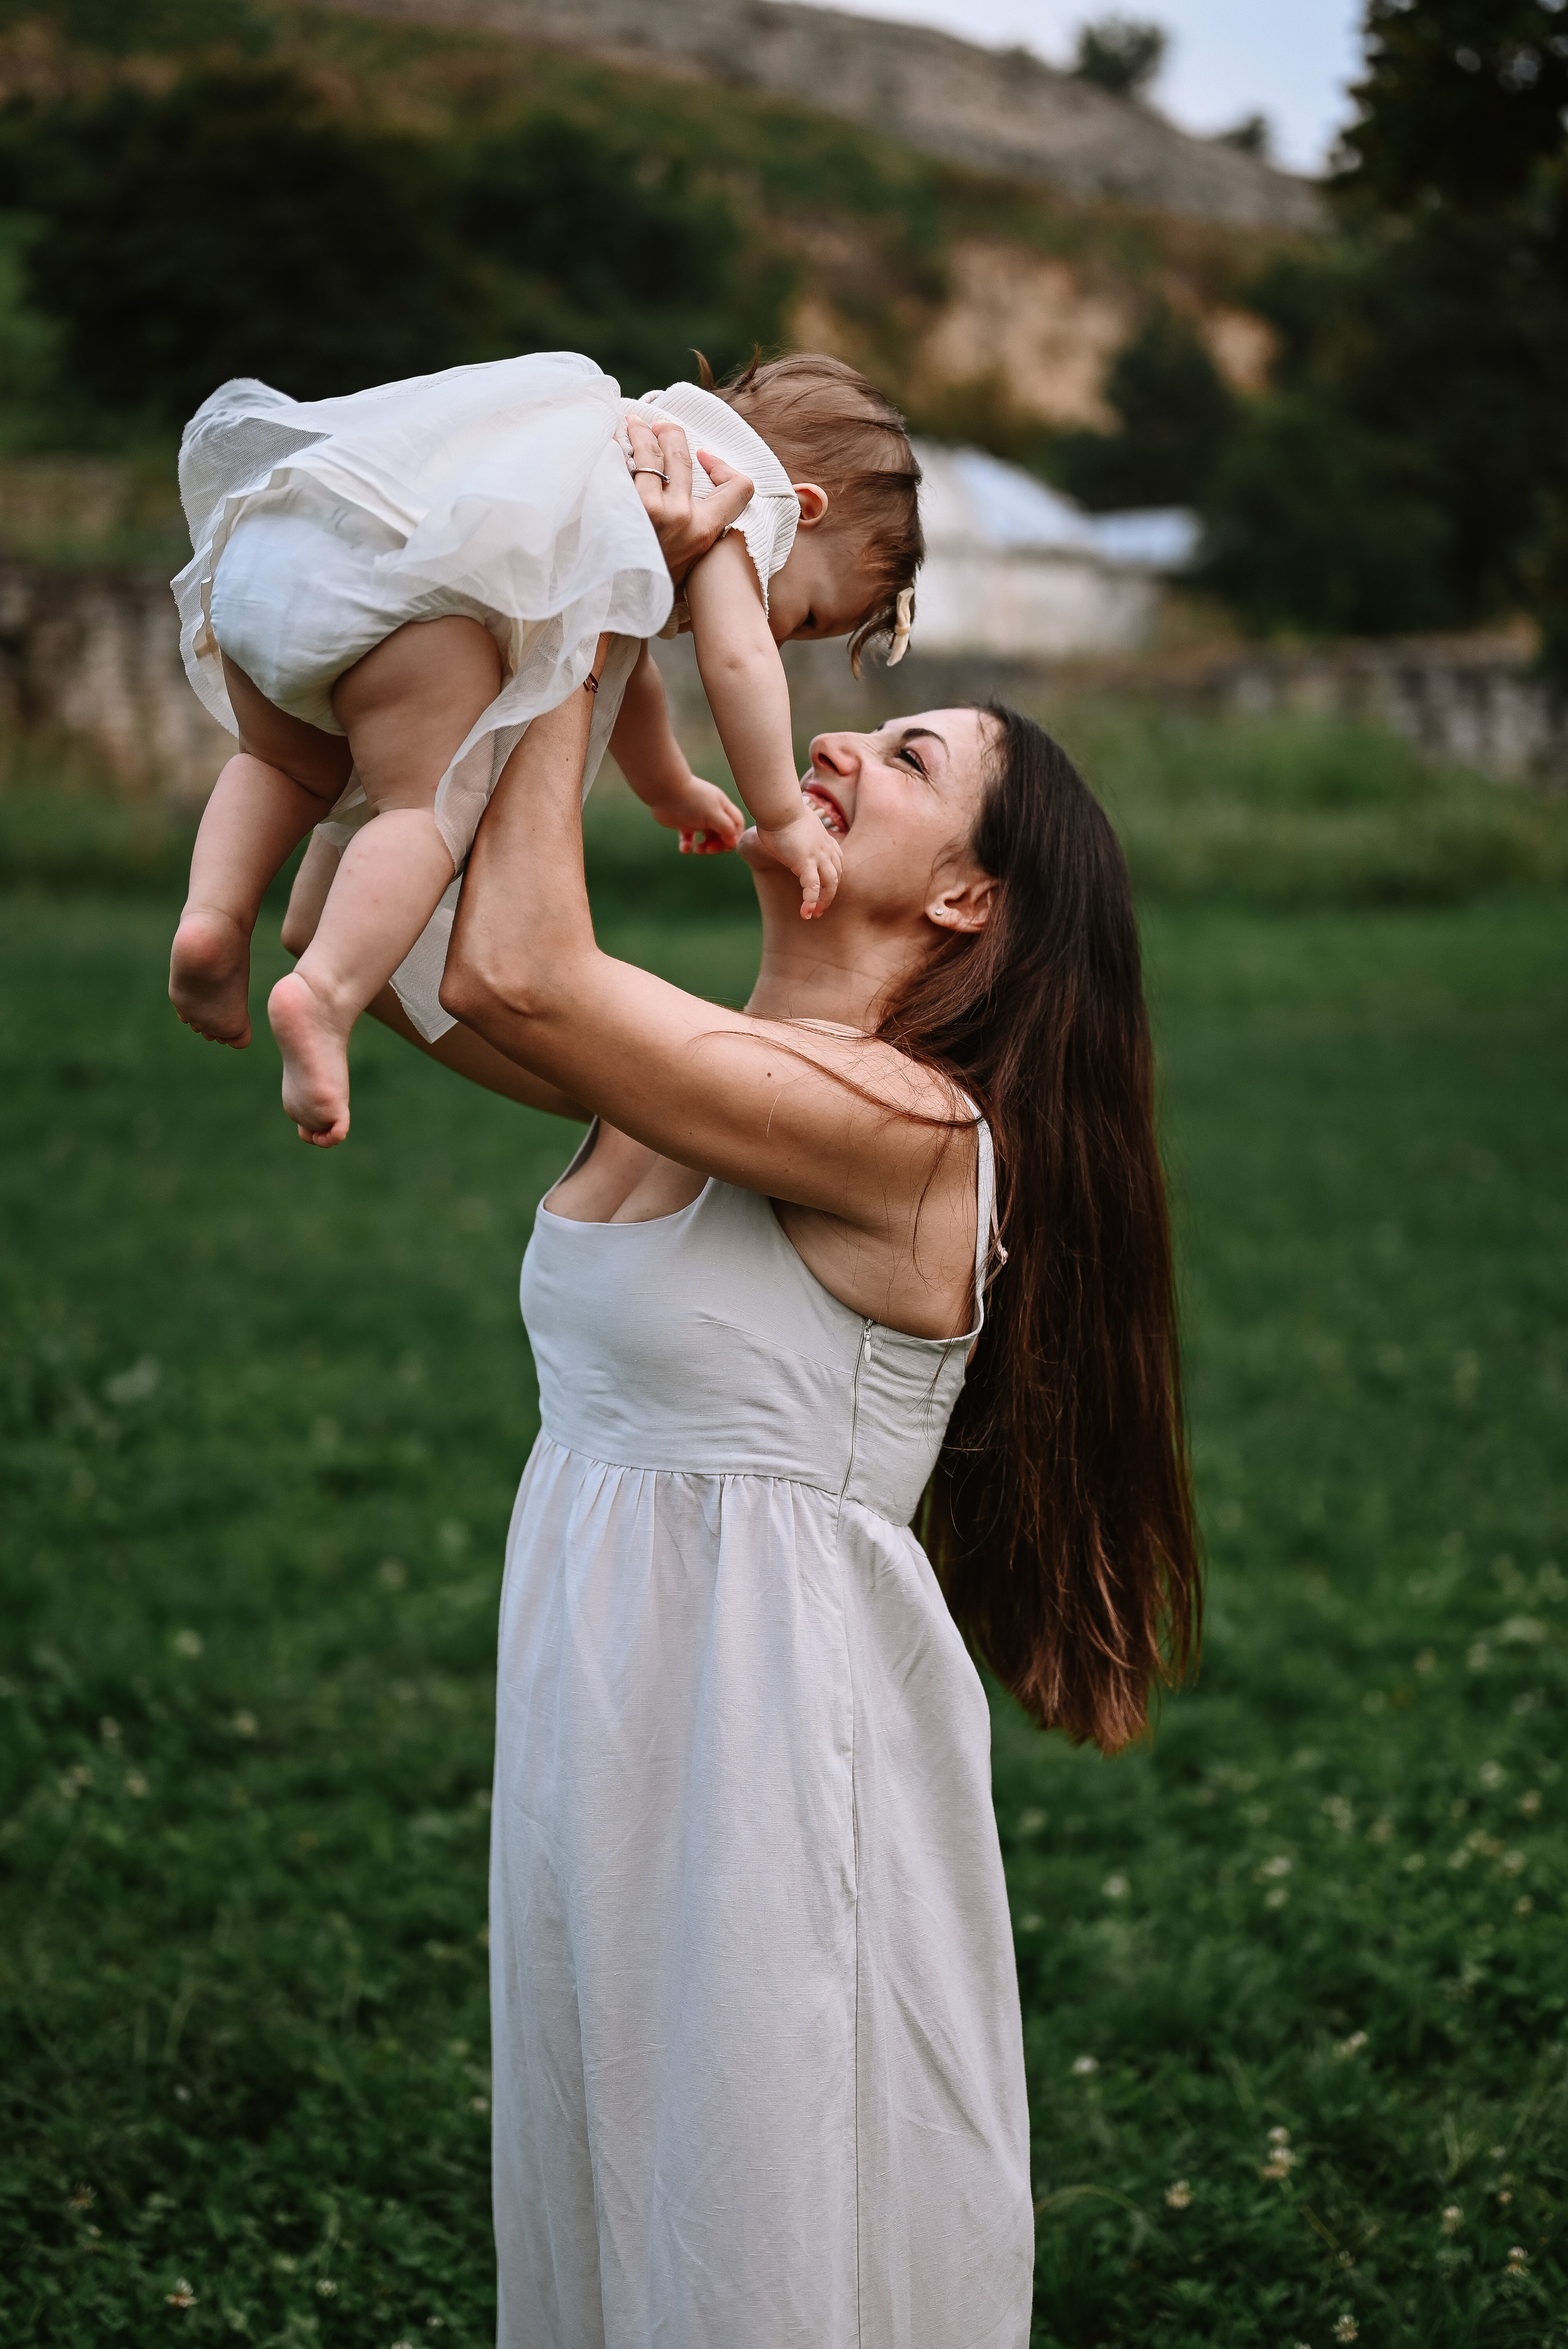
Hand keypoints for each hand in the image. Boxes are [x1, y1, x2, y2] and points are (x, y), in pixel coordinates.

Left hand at [625, 416, 751, 585]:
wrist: (617, 610)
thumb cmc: (653, 587)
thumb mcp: (689, 564)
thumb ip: (699, 532)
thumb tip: (698, 502)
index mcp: (704, 531)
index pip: (739, 488)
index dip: (725, 468)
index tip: (705, 458)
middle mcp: (680, 516)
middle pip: (682, 456)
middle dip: (670, 434)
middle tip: (658, 426)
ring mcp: (648, 509)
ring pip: (650, 453)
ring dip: (640, 433)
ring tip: (632, 426)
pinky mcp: (618, 506)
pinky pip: (619, 464)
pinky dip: (614, 450)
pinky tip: (609, 444)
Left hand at [643, 771, 746, 854]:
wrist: (664, 790)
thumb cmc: (691, 800)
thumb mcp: (713, 814)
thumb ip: (726, 827)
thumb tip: (734, 843)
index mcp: (721, 807)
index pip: (736, 824)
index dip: (734, 837)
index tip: (726, 846)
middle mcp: (711, 813)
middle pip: (722, 834)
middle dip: (718, 845)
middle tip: (708, 850)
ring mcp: (696, 818)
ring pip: (706, 838)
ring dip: (704, 847)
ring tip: (697, 850)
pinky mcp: (682, 823)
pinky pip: (688, 839)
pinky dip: (687, 846)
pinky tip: (684, 848)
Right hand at [753, 802, 844, 919]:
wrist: (779, 807)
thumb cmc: (779, 811)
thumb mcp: (791, 821)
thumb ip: (792, 830)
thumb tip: (777, 829)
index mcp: (823, 838)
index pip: (836, 861)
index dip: (833, 876)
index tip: (825, 888)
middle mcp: (824, 848)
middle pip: (836, 875)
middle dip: (830, 894)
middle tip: (821, 908)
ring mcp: (817, 856)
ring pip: (829, 884)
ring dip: (823, 901)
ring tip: (814, 914)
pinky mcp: (805, 862)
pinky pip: (812, 887)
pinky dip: (810, 902)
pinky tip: (805, 913)